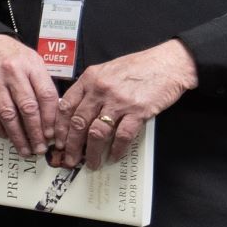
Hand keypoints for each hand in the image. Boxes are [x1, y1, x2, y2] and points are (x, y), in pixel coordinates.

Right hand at [0, 34, 59, 156]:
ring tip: (24, 148)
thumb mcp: (33, 61)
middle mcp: (12, 71)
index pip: (45, 96)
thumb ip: (42, 84)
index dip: (50, 119)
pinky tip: (5, 135)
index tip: (52, 135)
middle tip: (40, 148)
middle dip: (35, 133)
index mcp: (31, 65)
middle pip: (28, 108)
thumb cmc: (12, 55)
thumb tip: (53, 117)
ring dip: (17, 135)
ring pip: (7, 114)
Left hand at [52, 40, 196, 168]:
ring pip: (96, 133)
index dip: (59, 128)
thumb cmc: (139, 67)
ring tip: (91, 163)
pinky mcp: (138, 111)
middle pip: (78, 123)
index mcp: (90, 78)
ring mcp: (119, 101)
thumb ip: (91, 88)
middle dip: (71, 146)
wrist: (169, 63)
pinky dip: (117, 149)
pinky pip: (122, 136)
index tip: (58, 141)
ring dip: (92, 152)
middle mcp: (100, 90)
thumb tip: (76, 111)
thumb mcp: (107, 70)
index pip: (66, 106)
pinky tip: (114, 156)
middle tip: (69, 159)